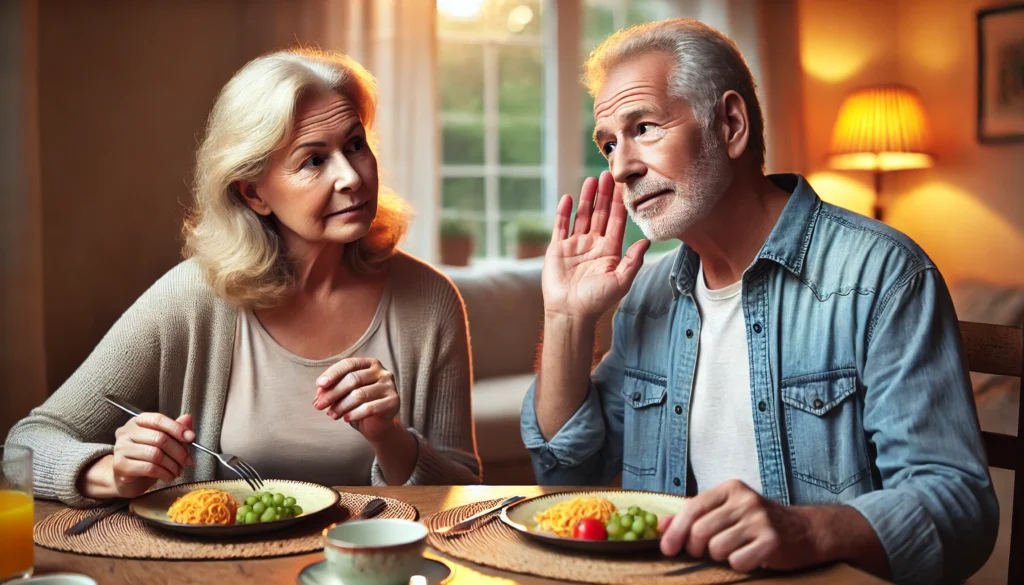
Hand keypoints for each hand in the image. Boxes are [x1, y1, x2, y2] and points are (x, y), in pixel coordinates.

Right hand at [111, 412, 194, 497]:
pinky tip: (169, 476)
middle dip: (179, 451)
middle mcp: (126, 432)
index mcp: (138, 421)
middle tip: (188, 460)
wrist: (128, 479)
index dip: (177, 428)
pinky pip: (149, 468)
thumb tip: (188, 418)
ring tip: (179, 470)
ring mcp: (121, 448)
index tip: (191, 438)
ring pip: (155, 454)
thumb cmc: (146, 457)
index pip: (158, 420)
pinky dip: (164, 473)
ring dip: (172, 465)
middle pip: (159, 438)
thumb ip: (175, 429)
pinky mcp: (121, 465)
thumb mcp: (162, 441)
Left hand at [314, 357, 400, 442]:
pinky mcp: (394, 401)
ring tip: (331, 415)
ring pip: (360, 394)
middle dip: (333, 393)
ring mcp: (389, 386)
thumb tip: (319, 394)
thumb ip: (333, 390)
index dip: (333, 373)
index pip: (349, 364)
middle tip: (319, 405)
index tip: (319, 385)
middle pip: (353, 379)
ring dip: (341, 406)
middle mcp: (382, 372)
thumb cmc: (359, 405)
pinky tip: (346, 418)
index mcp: (370, 364)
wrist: (377, 425)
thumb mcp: (344, 395)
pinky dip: (355, 414)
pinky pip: (370, 407)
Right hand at [543, 171, 649, 319]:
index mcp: (610, 250)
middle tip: (607, 174)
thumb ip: (633, 261)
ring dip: (586, 198)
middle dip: (604, 194)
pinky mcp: (558, 249)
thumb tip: (647, 241)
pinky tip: (568, 198)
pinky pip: (561, 226)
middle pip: (600, 213)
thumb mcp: (621, 281)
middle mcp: (594, 244)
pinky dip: (564, 212)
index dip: (620, 203)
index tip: (624, 186)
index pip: (617, 221)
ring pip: (582, 216)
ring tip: (591, 180)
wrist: (571, 313)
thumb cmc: (597, 301)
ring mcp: (575, 245)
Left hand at [659, 480, 820, 572]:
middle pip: (701, 531)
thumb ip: (694, 516)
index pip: (692, 508)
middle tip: (703, 552)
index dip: (676, 531)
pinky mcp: (772, 541)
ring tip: (732, 550)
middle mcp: (745, 500)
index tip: (667, 549)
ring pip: (717, 548)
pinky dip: (738, 565)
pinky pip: (738, 561)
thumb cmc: (757, 522)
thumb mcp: (727, 510)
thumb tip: (660, 527)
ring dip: (719, 557)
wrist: (805, 531)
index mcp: (730, 488)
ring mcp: (760, 520)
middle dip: (695, 548)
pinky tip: (749, 557)